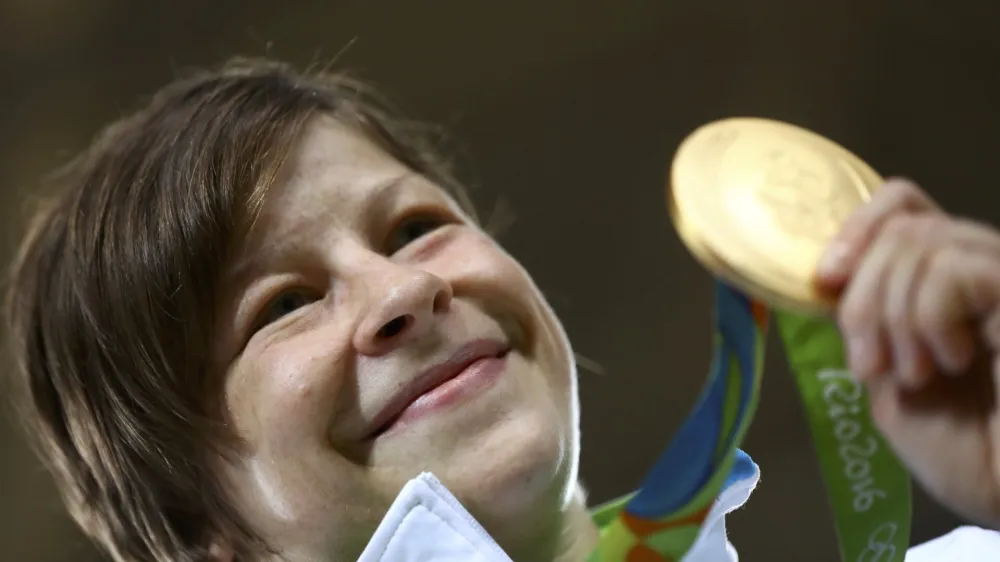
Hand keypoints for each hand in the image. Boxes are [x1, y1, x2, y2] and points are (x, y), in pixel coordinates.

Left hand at [816, 177, 999, 528]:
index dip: (858, 226)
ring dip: (894, 316)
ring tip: (916, 375)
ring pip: (921, 240)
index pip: (903, 204)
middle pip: (901, 225)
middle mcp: (981, 267)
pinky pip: (951, 268)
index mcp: (945, 282)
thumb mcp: (888, 375)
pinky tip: (955, 361)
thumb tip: (833, 274)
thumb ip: (867, 318)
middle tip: (871, 365)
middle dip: (864, 296)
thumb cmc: (961, 450)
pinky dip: (929, 318)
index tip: (826, 279)